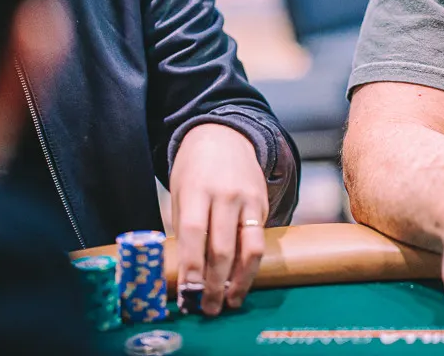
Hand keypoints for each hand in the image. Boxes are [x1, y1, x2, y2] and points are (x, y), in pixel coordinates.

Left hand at [171, 123, 268, 315]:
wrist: (226, 136)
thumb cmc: (195, 169)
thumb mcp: (180, 191)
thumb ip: (184, 226)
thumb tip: (185, 270)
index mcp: (198, 189)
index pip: (194, 232)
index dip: (192, 265)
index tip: (188, 293)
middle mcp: (226, 195)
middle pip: (222, 247)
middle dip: (214, 283)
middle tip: (208, 308)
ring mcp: (248, 200)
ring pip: (249, 248)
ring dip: (240, 281)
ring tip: (230, 301)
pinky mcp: (262, 205)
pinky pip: (258, 240)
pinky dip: (250, 265)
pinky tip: (241, 280)